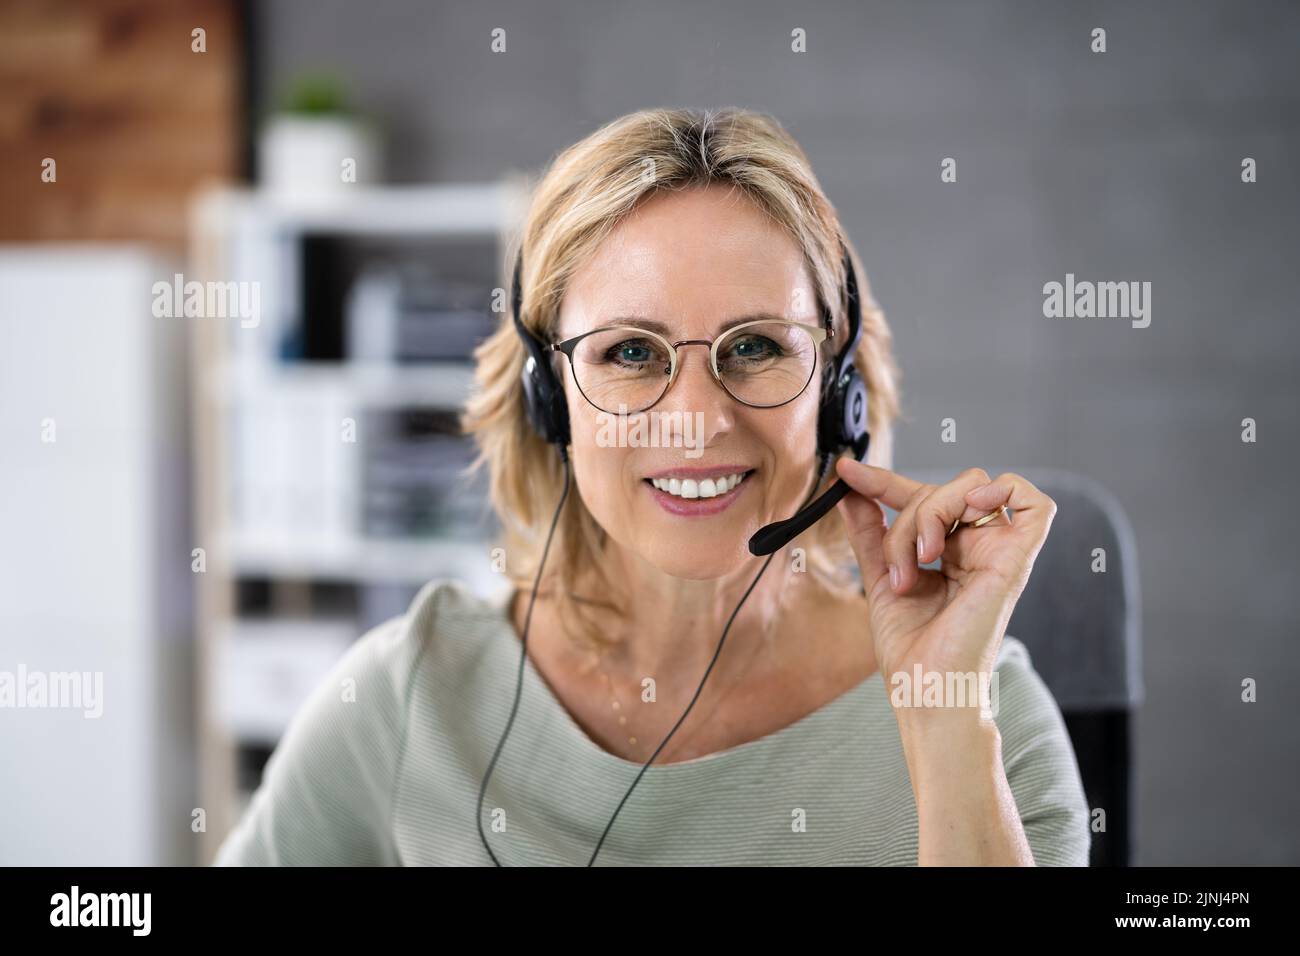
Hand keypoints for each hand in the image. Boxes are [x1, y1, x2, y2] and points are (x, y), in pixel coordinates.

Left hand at [833, 462, 1056, 691]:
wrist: (925, 690)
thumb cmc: (909, 650)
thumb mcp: (880, 578)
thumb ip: (869, 532)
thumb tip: (848, 490)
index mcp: (946, 553)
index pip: (918, 498)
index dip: (882, 480)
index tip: (846, 472)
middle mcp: (975, 548)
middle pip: (940, 491)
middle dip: (905, 517)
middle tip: (897, 567)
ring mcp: (998, 552)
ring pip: (970, 487)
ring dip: (931, 513)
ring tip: (921, 560)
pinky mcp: (1016, 561)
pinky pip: (1034, 503)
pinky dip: (1002, 490)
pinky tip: (971, 508)